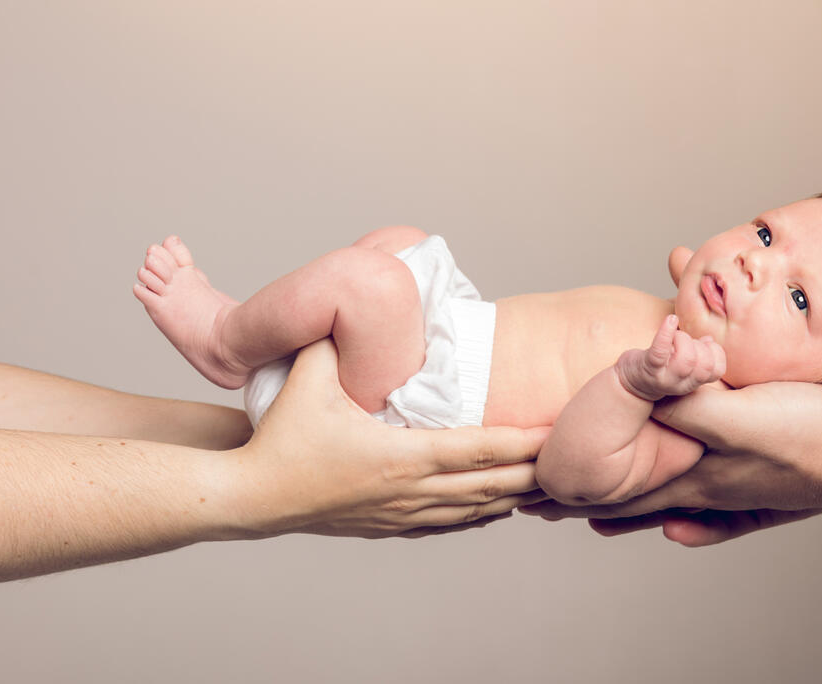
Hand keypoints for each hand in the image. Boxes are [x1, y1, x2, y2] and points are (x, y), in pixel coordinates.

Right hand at [227, 339, 548, 538]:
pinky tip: (498, 509)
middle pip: (490, 485)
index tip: (557, 433)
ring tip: (547, 483)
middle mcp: (409, 491)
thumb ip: (337, 336)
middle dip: (533, 471)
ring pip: (475, 511)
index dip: (524, 442)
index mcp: (400, 456)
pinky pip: (449, 525)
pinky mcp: (390, 528)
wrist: (250, 497)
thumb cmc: (281, 437)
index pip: (479, 449)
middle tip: (571, 458)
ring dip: (512, 496)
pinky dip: (480, 515)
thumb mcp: (308, 378)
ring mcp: (401, 515)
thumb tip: (356, 293)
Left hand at [523, 381, 821, 544]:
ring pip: (669, 507)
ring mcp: (737, 493)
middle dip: (592, 506)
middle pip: (637, 503)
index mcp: (695, 476)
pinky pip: (713, 513)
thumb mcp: (736, 412)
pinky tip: (681, 532)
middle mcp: (709, 491)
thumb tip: (637, 394)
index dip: (578, 493)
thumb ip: (686, 402)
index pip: (621, 490)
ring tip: (600, 525)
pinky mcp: (763, 487)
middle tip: (551, 514)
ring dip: (632, 514)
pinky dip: (689, 523)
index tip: (536, 499)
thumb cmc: (807, 432)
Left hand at [615, 314, 726, 400]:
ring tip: (674, 337)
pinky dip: (666, 332)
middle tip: (685, 341)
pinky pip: (660, 350)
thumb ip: (699, 354)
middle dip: (700, 345)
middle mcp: (681, 384)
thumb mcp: (682, 364)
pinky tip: (670, 320)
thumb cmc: (659, 367)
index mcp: (693, 382)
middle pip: (704, 365)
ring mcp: (664, 377)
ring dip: (683, 339)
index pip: (716, 371)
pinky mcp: (648, 367)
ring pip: (687, 359)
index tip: (703, 343)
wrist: (629, 382)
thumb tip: (709, 340)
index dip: (716, 352)